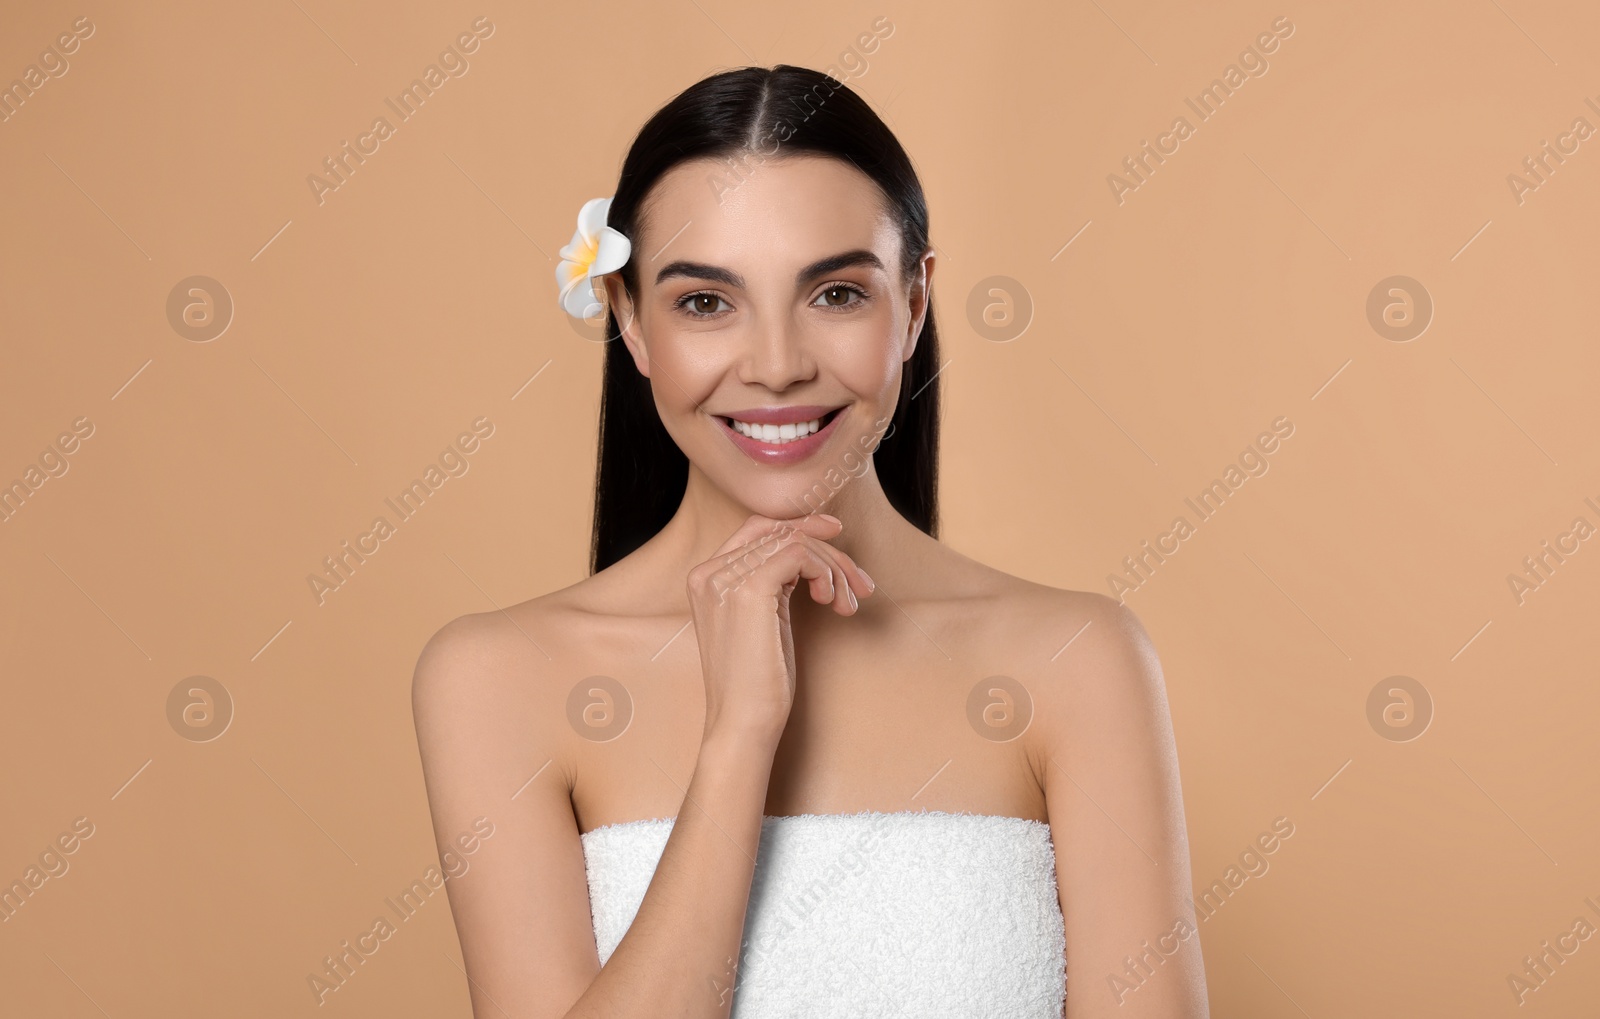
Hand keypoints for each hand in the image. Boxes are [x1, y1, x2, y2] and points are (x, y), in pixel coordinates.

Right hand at [686, 512, 874, 742]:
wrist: (742, 723)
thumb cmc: (758, 683)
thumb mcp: (764, 620)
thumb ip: (773, 582)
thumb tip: (809, 552)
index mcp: (706, 577)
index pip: (757, 529)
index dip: (799, 525)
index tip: (836, 534)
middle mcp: (709, 571)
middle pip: (779, 532)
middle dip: (828, 551)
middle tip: (859, 584)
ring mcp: (725, 578)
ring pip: (794, 542)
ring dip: (833, 568)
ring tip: (846, 604)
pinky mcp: (749, 588)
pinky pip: (799, 555)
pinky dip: (825, 573)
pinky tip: (831, 602)